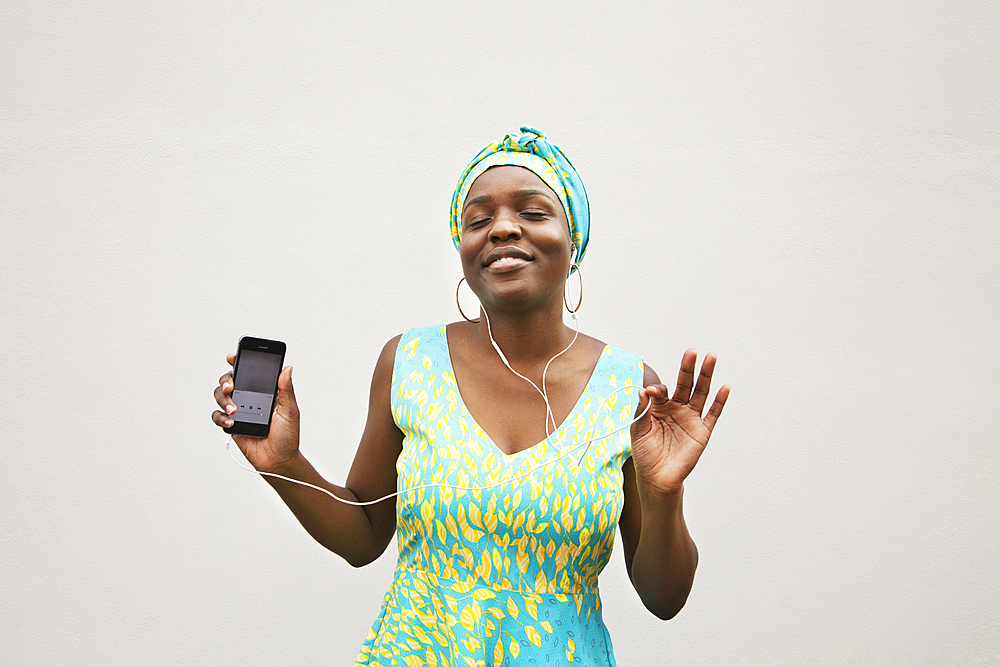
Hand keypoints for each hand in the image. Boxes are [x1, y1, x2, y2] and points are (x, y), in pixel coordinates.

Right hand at [212, 354, 300, 472]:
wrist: (279, 460)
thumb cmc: (287, 436)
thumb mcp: (290, 411)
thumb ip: (286, 390)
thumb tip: (286, 368)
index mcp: (264, 391)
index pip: (250, 371)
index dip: (240, 361)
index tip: (233, 356)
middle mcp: (249, 398)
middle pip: (230, 380)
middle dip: (226, 380)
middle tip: (231, 386)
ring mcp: (239, 411)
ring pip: (220, 396)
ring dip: (223, 399)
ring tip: (234, 410)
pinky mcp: (231, 425)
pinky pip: (217, 416)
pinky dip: (220, 417)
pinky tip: (231, 421)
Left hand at [630, 350, 729, 496]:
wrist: (657, 478)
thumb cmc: (645, 454)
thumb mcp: (638, 431)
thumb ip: (641, 410)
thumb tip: (643, 390)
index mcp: (659, 407)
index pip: (662, 390)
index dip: (657, 390)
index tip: (652, 392)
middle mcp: (677, 409)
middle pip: (685, 384)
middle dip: (688, 368)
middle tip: (691, 352)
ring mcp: (691, 418)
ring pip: (700, 393)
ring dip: (706, 376)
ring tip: (710, 358)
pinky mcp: (702, 431)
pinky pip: (713, 413)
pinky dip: (720, 401)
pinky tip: (725, 387)